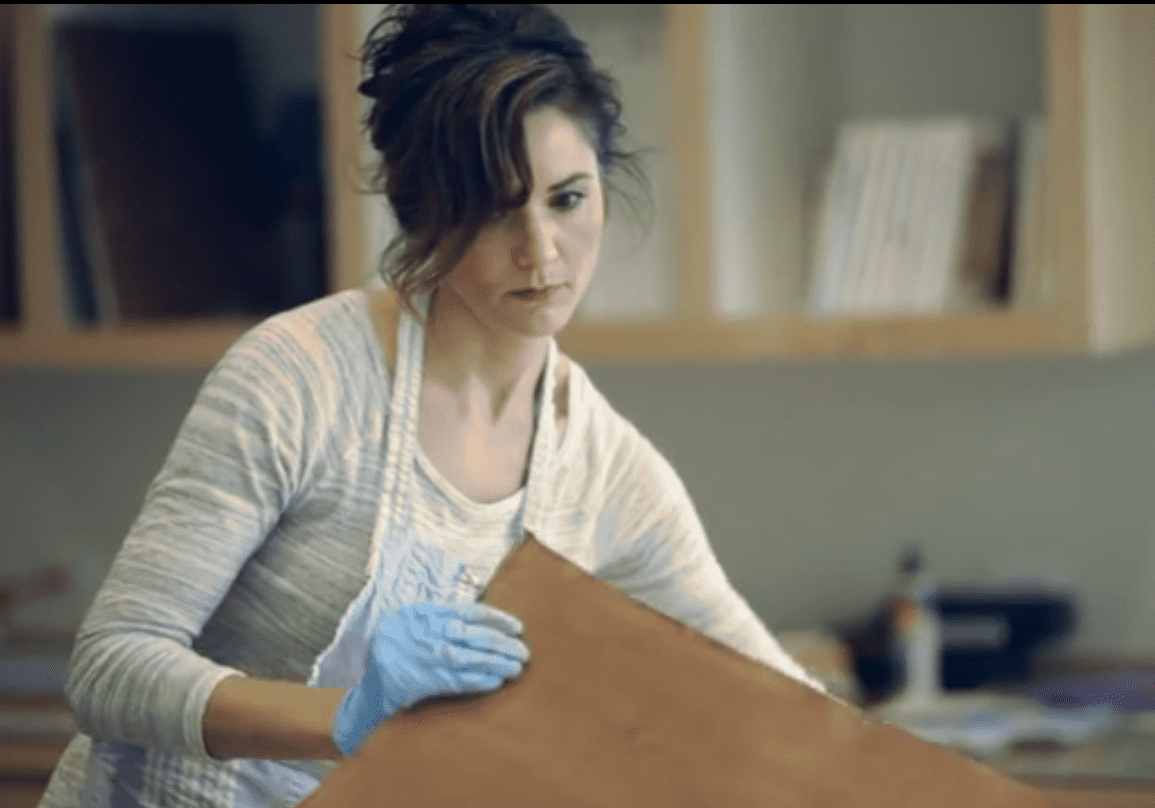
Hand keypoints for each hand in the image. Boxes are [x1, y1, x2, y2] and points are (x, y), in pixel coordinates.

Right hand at [332, 601, 529, 756]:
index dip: (498, 619)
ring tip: (516, 668)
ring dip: (497, 664)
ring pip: (472, 659)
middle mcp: (431, 634)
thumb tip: (481, 617)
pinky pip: (460, 680)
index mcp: (429, 614)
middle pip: (477, 637)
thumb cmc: (398, 642)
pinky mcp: (427, 681)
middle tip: (523, 652)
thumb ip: (443, 614)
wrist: (372, 675)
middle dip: (504, 644)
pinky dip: (480, 681)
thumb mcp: (415, 618)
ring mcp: (429, 658)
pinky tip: (497, 681)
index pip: (472, 612)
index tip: (517, 627)